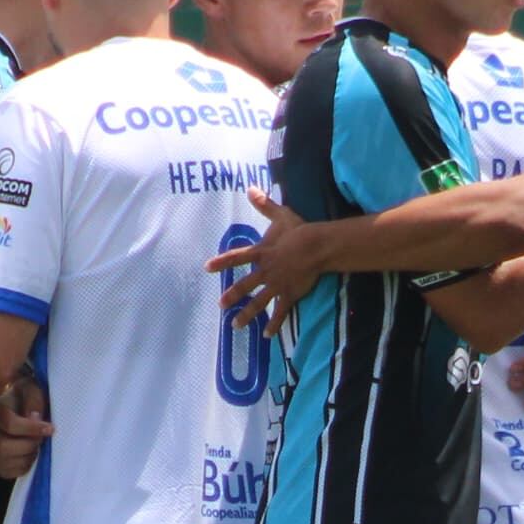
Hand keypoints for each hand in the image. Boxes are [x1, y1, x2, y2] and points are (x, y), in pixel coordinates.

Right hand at [0, 370, 51, 481]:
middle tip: (42, 439)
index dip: (31, 429)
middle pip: (3, 447)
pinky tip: (31, 456)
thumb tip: (33, 417)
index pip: (9, 424)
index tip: (50, 428)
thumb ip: (33, 400)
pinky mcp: (0, 461)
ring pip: (5, 462)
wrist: (24, 404)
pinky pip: (6, 472)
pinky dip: (22, 468)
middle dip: (28, 445)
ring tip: (37, 447)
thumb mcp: (33, 390)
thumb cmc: (29, 396)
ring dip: (27, 457)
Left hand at [209, 191, 341, 329]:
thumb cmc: (299, 231)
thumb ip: (264, 204)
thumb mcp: (281, 215)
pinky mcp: (289, 294)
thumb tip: (250, 188)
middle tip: (220, 305)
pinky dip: (273, 324)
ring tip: (235, 325)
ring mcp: (276, 284)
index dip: (221, 262)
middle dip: (231, 296)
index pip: (236, 257)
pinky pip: (280, 312)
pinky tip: (266, 335)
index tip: (207, 268)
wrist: (316, 246)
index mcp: (261, 253)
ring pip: (258, 303)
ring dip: (246, 315)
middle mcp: (265, 271)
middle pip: (244, 285)